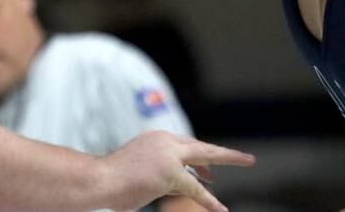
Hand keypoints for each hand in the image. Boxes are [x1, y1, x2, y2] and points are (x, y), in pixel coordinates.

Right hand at [99, 131, 254, 211]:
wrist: (97, 179)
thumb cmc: (110, 180)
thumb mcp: (138, 168)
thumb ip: (160, 172)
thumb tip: (178, 183)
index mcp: (155, 139)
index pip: (185, 144)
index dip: (200, 157)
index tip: (209, 171)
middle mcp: (164, 142)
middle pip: (200, 146)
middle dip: (224, 153)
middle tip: (246, 158)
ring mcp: (168, 156)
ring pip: (203, 159)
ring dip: (226, 161)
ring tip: (246, 162)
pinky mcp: (170, 173)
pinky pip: (194, 189)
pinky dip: (208, 200)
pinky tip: (220, 209)